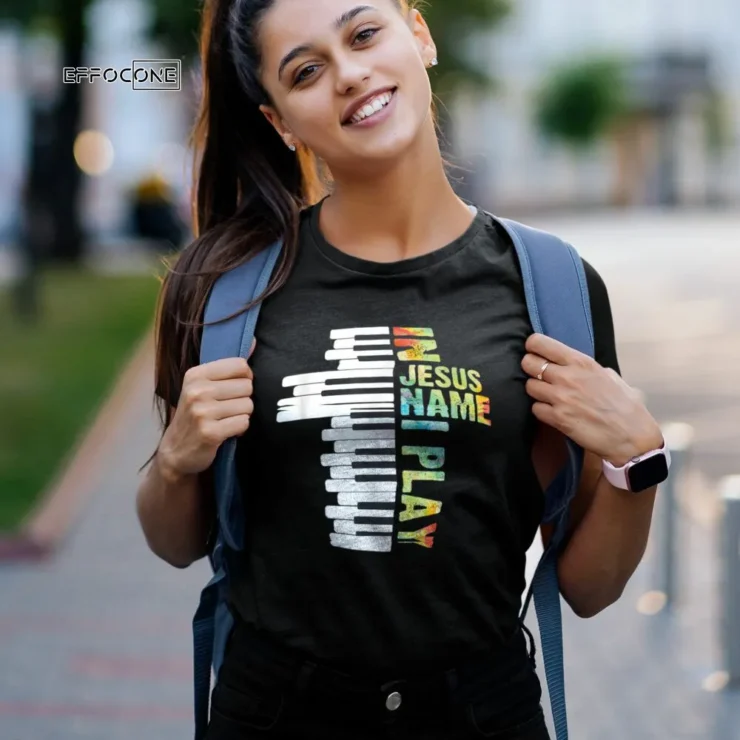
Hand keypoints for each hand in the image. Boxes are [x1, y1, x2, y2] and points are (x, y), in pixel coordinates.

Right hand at [158, 340, 255, 478]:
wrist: (176, 450)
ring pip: (248, 406)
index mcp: (195, 374)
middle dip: (244, 399)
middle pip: (247, 387)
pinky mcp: (210, 432)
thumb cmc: (196, 413)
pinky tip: (226, 431)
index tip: (234, 388)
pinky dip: (240, 429)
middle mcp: (197, 390)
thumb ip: (229, 365)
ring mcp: (202, 412)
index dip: (245, 378)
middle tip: (228, 408)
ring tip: (226, 419)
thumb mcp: (204, 385)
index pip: (240, 365)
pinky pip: (244, 423)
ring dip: (242, 415)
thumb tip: (253, 340)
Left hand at [521, 334, 662, 465]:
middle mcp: (567, 376)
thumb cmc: (627, 406)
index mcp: (581, 362)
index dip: (533, 346)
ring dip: (536, 391)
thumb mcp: (610, 377)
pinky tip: (552, 412)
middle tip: (538, 375)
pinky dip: (541, 410)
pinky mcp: (557, 418)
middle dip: (530, 368)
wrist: (632, 437)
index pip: (541, 344)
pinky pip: (535, 409)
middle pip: (528, 363)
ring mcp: (560, 398)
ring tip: (547, 396)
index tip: (534, 351)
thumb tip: (575, 366)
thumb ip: (588, 369)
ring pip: (529, 386)